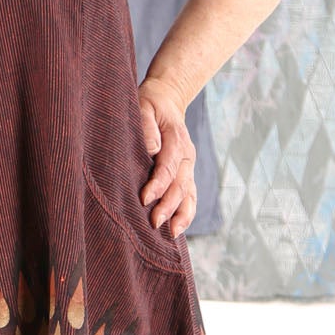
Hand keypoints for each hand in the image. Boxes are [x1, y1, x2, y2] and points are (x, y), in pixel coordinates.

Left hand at [136, 76, 197, 239]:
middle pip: (181, 185)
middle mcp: (187, 156)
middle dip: (168, 206)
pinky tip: (177, 230)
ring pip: (190, 194)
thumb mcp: (144, 108)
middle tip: (154, 223)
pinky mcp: (186, 174)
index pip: (168, 166)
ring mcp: (188, 167)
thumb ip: (146, 128)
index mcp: (177, 140)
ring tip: (171, 233)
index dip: (158, 184)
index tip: (144, 199)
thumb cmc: (149, 106)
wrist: (166, 101)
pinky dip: (186, 214)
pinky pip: (190, 197)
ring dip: (181, 215)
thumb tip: (151, 149)